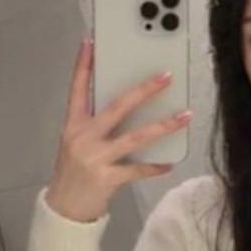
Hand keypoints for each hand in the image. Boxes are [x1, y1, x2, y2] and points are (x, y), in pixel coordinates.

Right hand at [45, 39, 190, 222]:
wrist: (66, 208)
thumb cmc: (76, 172)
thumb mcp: (78, 143)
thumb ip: (97, 125)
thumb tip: (131, 107)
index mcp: (73, 124)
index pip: (78, 88)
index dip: (83, 65)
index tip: (92, 42)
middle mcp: (83, 137)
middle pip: (117, 107)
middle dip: (144, 90)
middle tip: (166, 76)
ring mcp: (95, 157)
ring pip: (135, 137)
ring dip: (163, 125)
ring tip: (185, 115)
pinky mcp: (107, 178)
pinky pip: (138, 169)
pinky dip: (155, 166)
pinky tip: (169, 163)